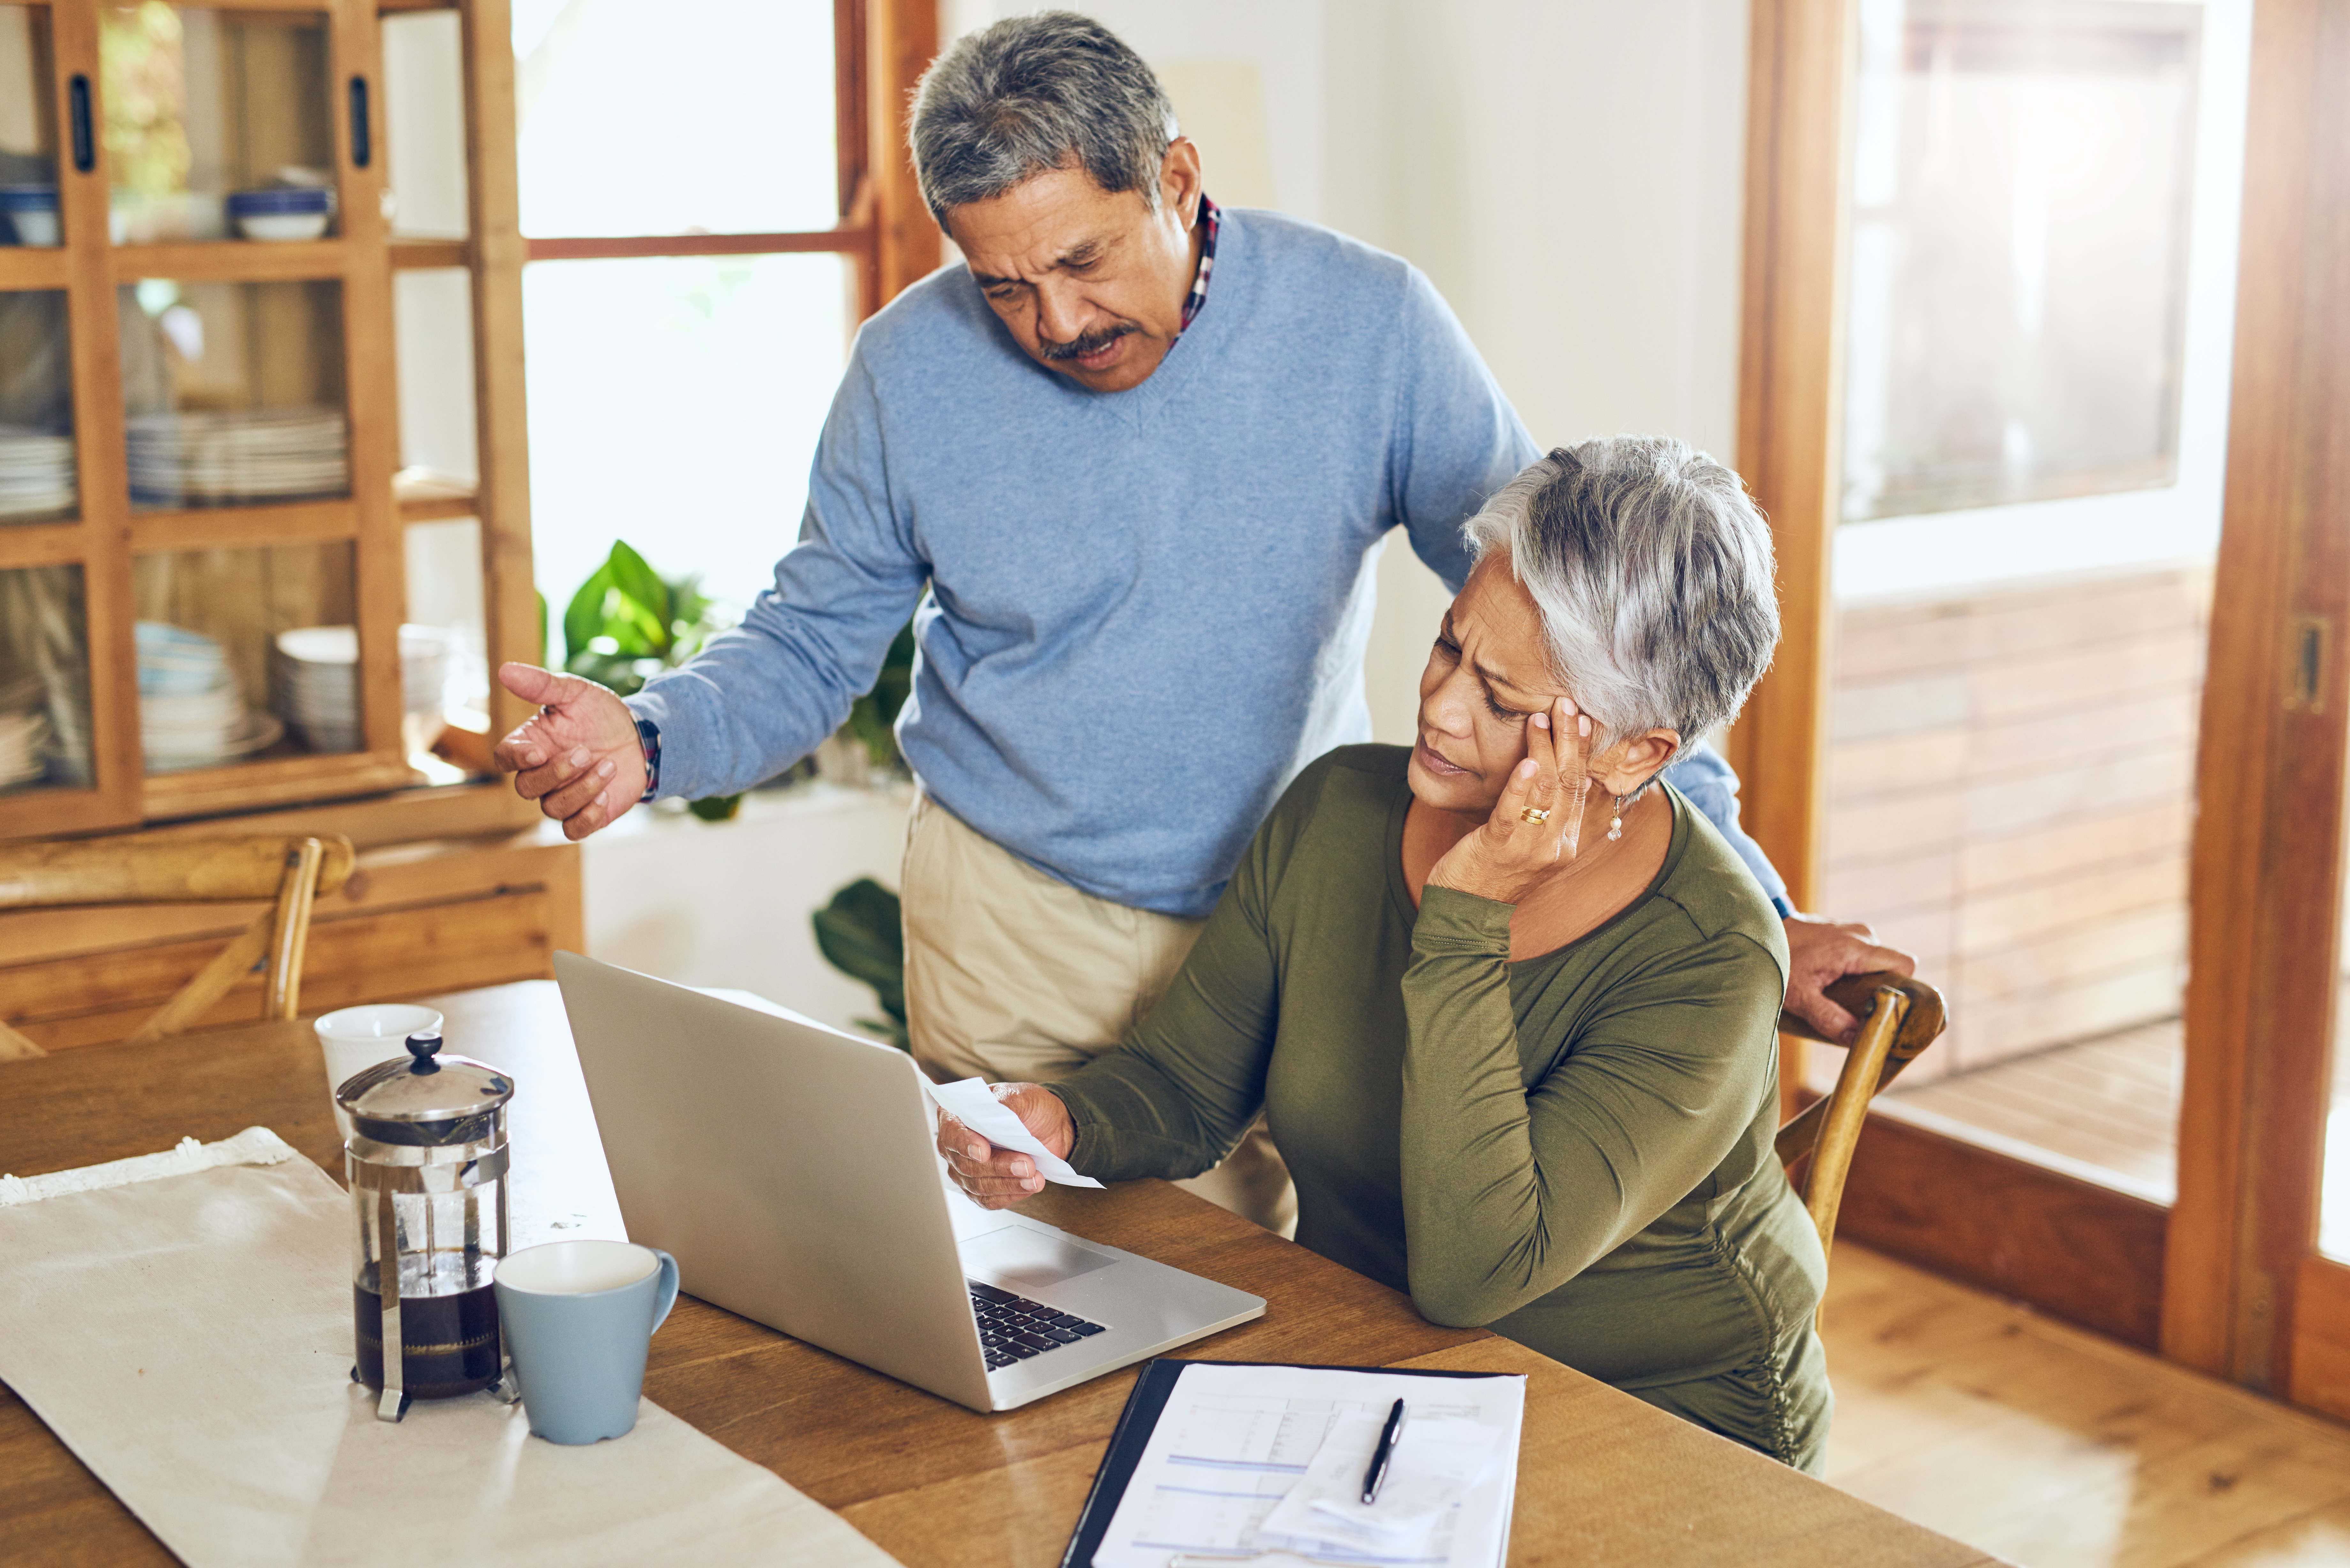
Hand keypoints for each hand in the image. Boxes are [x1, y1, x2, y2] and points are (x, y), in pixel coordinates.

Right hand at [492, 663, 646, 841]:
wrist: (640, 737)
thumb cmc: (602, 714)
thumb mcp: (575, 693)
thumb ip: (541, 685)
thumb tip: (505, 669)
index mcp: (531, 744)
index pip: (504, 757)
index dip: (515, 758)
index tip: (537, 752)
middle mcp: (541, 773)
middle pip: (526, 787)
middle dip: (557, 772)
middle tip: (586, 752)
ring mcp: (562, 796)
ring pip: (552, 808)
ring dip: (583, 788)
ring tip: (609, 766)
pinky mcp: (585, 815)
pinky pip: (573, 829)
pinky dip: (587, 815)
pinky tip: (606, 795)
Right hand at [935, 1083, 1075, 1210]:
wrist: (1051, 1128)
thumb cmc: (1031, 1109)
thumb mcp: (1022, 1097)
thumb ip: (1004, 1104)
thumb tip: (990, 1115)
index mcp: (959, 1115)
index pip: (951, 1132)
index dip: (965, 1144)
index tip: (984, 1152)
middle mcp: (957, 1144)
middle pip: (966, 1164)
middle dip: (999, 1167)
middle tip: (1027, 1164)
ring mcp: (966, 1169)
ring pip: (978, 1186)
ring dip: (1008, 1183)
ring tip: (1035, 1178)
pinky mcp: (981, 1189)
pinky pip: (988, 1200)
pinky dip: (1010, 1195)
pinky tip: (1028, 1186)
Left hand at [1426, 698, 1593, 904]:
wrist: (1467, 915)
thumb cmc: (1494, 873)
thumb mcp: (1528, 844)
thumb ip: (1544, 814)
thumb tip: (1551, 772)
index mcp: (1565, 842)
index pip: (1580, 789)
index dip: (1582, 752)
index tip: (1583, 719)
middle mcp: (1555, 845)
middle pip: (1568, 784)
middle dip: (1568, 740)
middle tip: (1565, 703)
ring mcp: (1529, 848)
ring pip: (1544, 792)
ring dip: (1543, 750)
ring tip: (1540, 718)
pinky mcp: (1498, 848)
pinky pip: (1513, 813)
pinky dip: (1520, 785)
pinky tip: (1525, 761)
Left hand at [1781, 914, 1915, 1044]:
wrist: (1753, 934)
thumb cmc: (1777, 963)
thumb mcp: (1800, 997)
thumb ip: (1829, 1018)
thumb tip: (1857, 1038)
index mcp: (1855, 947)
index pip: (1904, 964)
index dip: (1903, 988)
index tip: (1888, 1008)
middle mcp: (1859, 934)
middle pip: (1890, 966)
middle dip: (1879, 989)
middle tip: (1858, 1009)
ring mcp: (1849, 930)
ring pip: (1874, 961)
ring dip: (1862, 979)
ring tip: (1838, 995)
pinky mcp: (1840, 931)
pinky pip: (1859, 954)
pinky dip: (1851, 969)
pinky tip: (1830, 982)